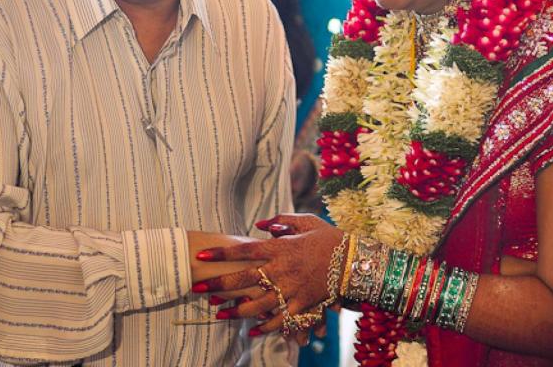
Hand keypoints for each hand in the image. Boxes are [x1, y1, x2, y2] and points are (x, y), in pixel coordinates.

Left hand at [193, 214, 342, 336]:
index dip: (221, 253)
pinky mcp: (303, 303)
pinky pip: (281, 319)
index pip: (245, 250)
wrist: (356, 259)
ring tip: (216, 313)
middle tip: (196, 288)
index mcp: (281, 247)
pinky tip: (250, 331)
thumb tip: (259, 225)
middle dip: (218, 283)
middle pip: (244, 278)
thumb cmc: (331, 237)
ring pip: (257, 303)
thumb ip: (282, 220)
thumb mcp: (307, 221)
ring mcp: (292, 288)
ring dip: (234, 310)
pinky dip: (265, 327)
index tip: (201, 255)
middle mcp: (283, 269)